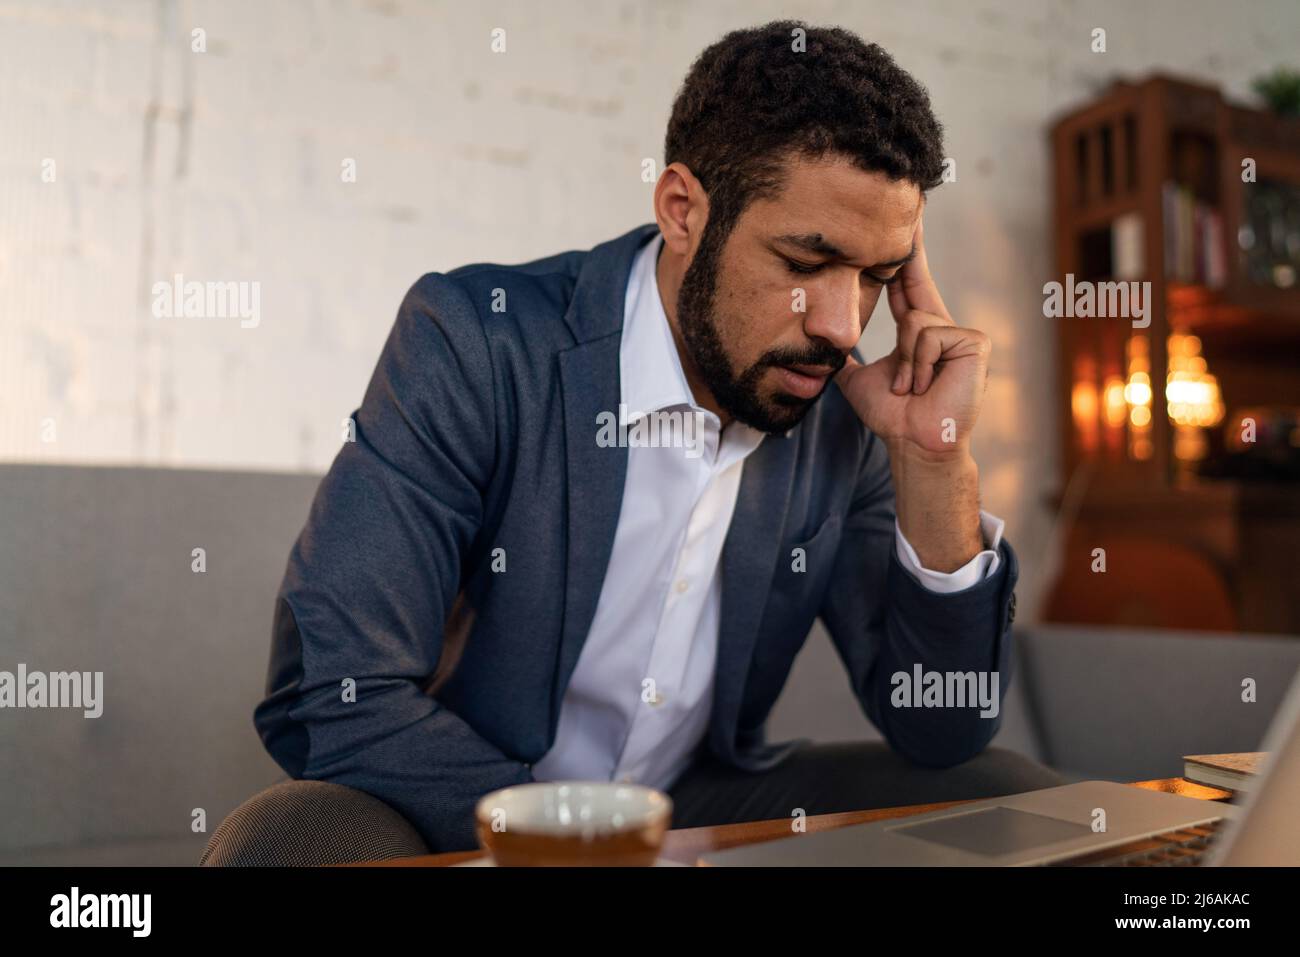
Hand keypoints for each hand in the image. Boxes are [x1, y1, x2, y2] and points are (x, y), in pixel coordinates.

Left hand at [833, 217, 989, 457]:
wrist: (913, 442)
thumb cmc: (892, 415)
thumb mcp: (857, 379)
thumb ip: (842, 358)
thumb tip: (816, 345)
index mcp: (918, 329)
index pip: (906, 281)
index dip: (902, 250)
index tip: (902, 216)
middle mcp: (941, 324)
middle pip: (915, 279)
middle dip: (907, 246)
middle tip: (907, 215)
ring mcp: (961, 334)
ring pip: (914, 322)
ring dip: (903, 363)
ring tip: (909, 387)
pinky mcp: (974, 343)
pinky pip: (929, 335)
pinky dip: (918, 365)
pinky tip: (925, 385)